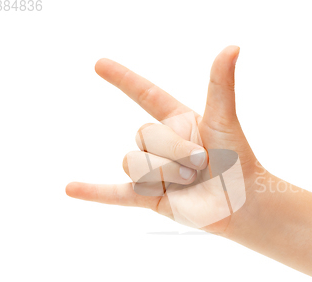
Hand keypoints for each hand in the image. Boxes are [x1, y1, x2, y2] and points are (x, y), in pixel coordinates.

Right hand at [66, 46, 266, 234]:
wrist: (241, 204)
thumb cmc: (238, 161)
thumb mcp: (224, 121)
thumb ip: (220, 86)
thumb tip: (232, 47)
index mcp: (178, 121)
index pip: (145, 94)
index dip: (123, 79)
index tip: (100, 65)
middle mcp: (163, 144)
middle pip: (142, 135)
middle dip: (172, 151)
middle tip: (200, 163)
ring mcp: (155, 170)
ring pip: (133, 164)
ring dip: (162, 174)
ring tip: (189, 181)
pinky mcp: (150, 196)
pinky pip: (116, 195)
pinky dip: (94, 193)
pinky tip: (70, 189)